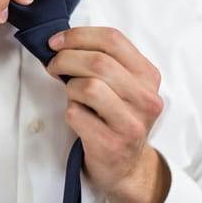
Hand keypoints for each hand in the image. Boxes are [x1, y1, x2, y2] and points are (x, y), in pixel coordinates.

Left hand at [47, 27, 169, 202]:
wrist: (126, 167)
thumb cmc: (117, 119)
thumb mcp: (122, 86)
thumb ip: (102, 61)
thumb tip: (60, 44)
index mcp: (148, 76)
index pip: (113, 39)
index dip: (78, 36)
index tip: (56, 42)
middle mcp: (146, 99)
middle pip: (99, 62)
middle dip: (66, 59)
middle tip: (53, 66)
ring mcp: (131, 123)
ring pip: (88, 87)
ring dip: (69, 88)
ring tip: (72, 96)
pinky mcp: (112, 144)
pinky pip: (76, 114)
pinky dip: (69, 112)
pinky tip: (79, 118)